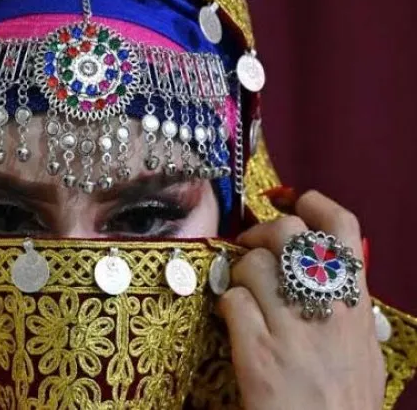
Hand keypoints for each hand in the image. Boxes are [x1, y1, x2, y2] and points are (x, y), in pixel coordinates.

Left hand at [219, 191, 384, 409]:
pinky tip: (232, 321)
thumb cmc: (346, 403)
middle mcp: (327, 307)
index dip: (312, 203)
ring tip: (242, 294)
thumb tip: (330, 271)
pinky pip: (232, 300)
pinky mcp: (257, 351)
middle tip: (250, 248)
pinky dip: (226, 304)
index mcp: (356, 303)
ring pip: (252, 264)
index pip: (342, 228)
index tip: (290, 200)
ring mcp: (291, 328)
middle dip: (259, 233)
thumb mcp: (363, 351)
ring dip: (238, 273)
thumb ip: (347, 308)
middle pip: (287, 233)